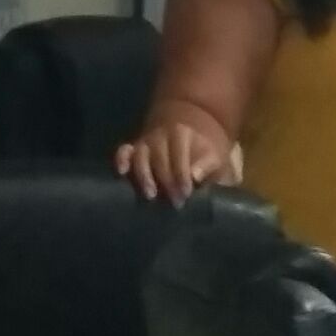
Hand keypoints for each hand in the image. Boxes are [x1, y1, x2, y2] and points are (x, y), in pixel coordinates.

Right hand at [116, 124, 242, 205]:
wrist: (192, 133)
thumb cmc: (204, 152)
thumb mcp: (214, 157)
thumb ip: (208, 166)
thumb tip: (195, 176)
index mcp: (182, 133)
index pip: (179, 155)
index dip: (181, 175)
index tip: (186, 193)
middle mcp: (161, 135)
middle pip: (159, 158)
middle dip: (166, 181)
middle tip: (175, 202)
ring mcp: (145, 141)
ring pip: (140, 156)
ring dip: (144, 176)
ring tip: (150, 195)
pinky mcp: (134, 149)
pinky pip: (124, 151)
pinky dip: (121, 160)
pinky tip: (122, 173)